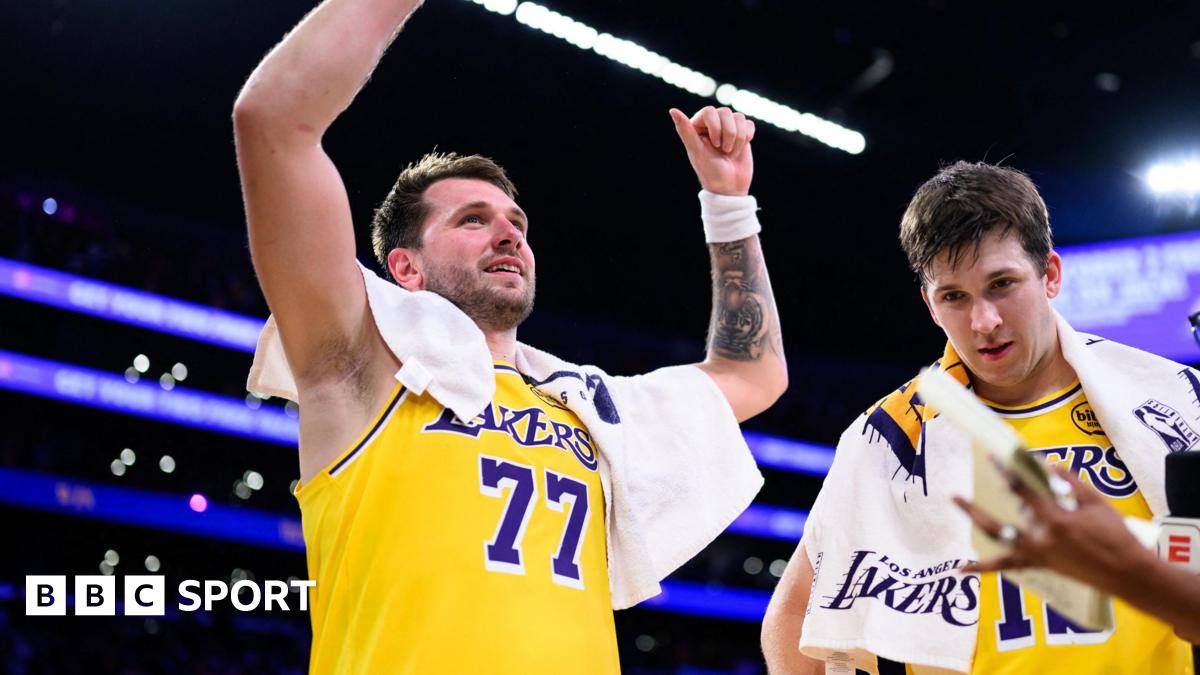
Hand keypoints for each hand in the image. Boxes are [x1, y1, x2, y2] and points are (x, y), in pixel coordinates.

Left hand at [670, 106, 754, 195]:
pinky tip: (739, 149)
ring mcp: (728, 128)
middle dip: (728, 134)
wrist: (730, 188)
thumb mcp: (696, 152)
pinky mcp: (743, 133)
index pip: (709, 111)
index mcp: (697, 126)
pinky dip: (747, 138)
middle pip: (726, 112)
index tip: (714, 145)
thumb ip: (685, 131)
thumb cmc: (710, 172)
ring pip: (739, 117)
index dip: (715, 127)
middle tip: (723, 151)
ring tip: (730, 152)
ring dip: (738, 138)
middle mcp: (712, 124)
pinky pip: (749, 124)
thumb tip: (672, 110)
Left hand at [952, 465, 1152, 594]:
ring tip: (956, 502)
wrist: (1127, 573)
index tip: (995, 457)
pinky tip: (959, 569)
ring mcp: (1037, 554)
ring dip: (978, 520)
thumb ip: (1068, 482)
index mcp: (1056, 520)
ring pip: (999, 537)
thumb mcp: (1095, 502)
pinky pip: (1005, 566)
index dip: (1008, 472)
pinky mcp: (1039, 565)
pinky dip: (982, 568)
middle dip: (980, 504)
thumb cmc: (1115, 534)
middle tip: (959, 490)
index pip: (1024, 491)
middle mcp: (1041, 538)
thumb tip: (1044, 463)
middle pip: (1004, 516)